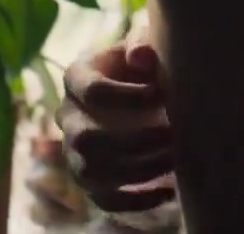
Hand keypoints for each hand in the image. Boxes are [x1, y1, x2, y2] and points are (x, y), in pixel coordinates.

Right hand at [59, 23, 177, 213]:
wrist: (148, 88)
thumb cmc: (147, 62)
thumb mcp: (146, 44)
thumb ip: (143, 42)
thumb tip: (140, 56)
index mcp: (77, 76)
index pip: (91, 92)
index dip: (127, 96)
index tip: (161, 93)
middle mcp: (68, 116)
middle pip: (86, 139)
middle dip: (134, 140)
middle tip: (173, 133)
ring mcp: (75, 151)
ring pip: (91, 173)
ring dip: (137, 170)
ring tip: (175, 158)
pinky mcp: (91, 178)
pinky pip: (104, 199)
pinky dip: (135, 201)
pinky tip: (168, 190)